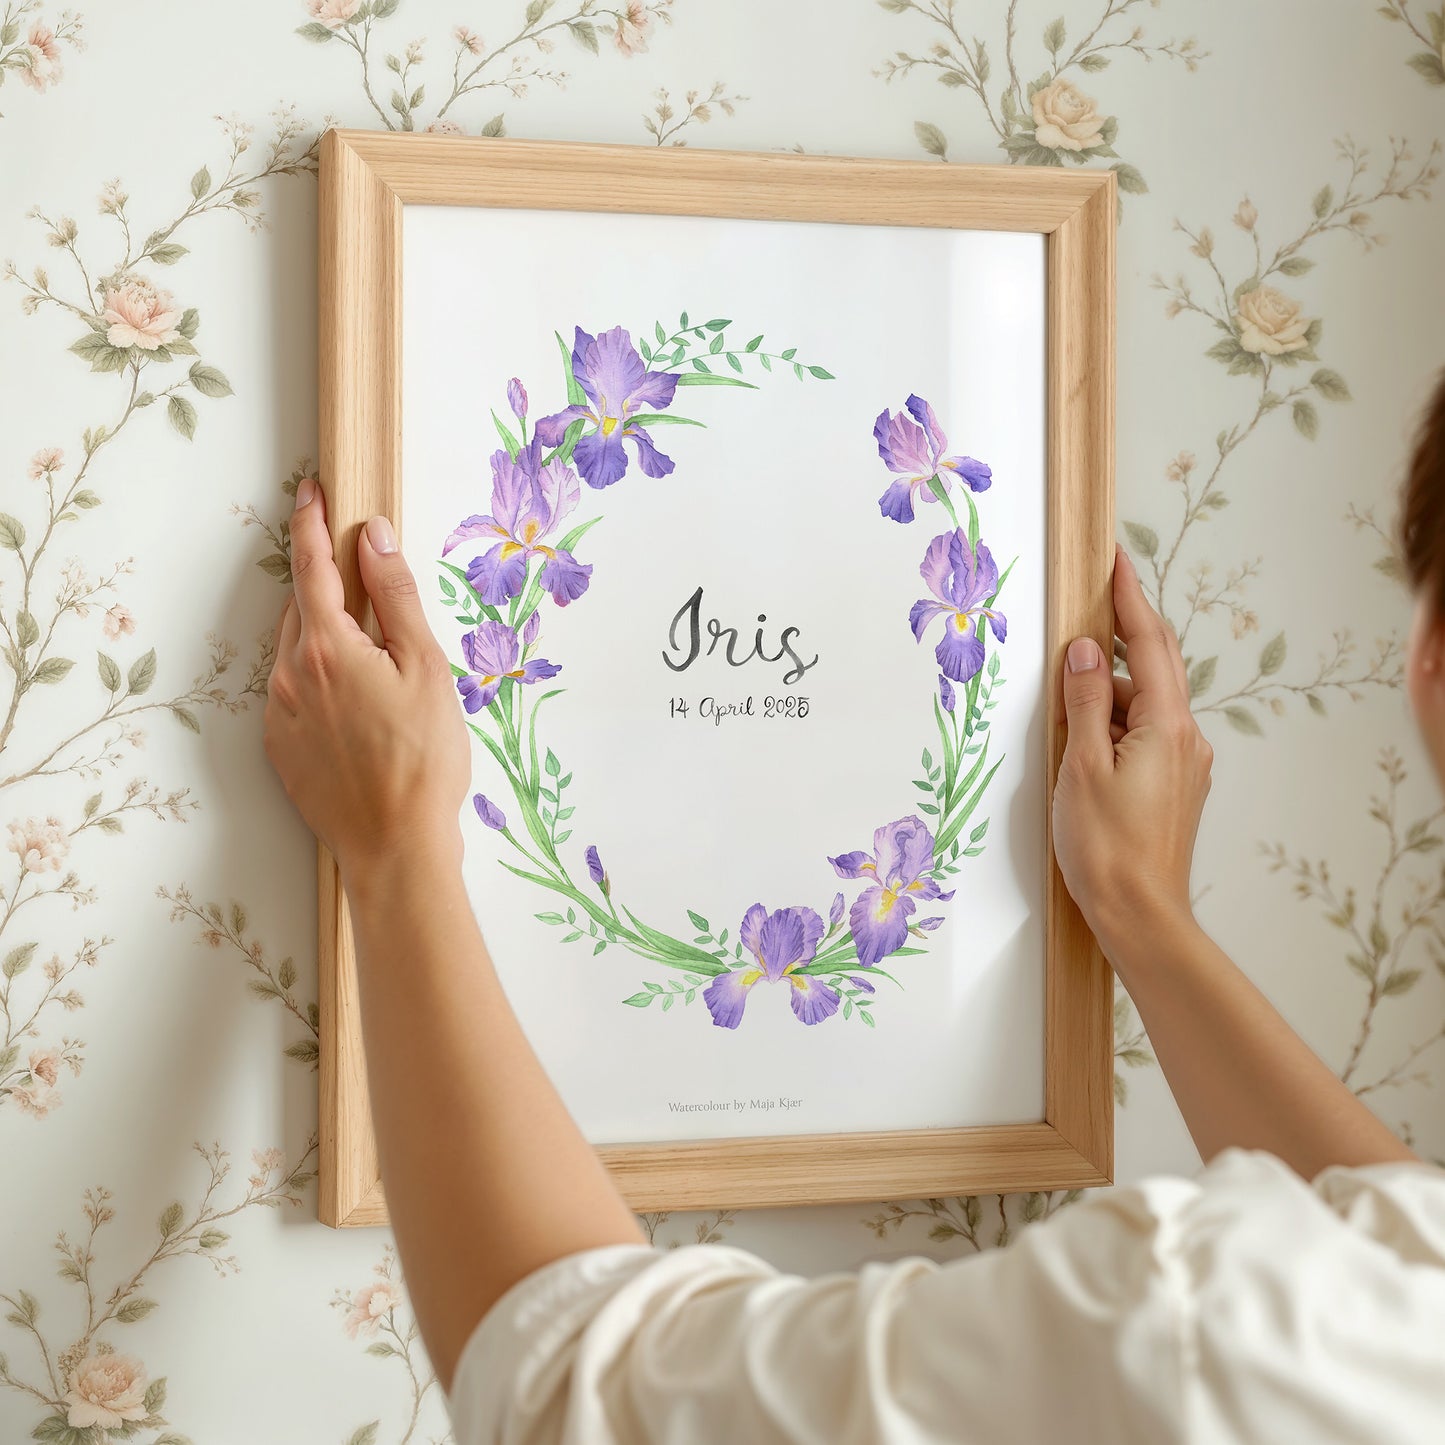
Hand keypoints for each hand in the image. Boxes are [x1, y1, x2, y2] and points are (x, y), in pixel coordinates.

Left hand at [263, 480, 469, 884]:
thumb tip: (374, 536)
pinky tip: (360, 705)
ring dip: (325, 635)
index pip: (309, 565)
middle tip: (365, 580)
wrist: (396, 845)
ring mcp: (280, 714)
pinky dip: (320, 679)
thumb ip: (397, 597)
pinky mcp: (281, 748)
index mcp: (326, 647)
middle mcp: (289, 674)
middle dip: (326, 584)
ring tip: (375, 657)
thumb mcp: (426, 667)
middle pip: (302, 607)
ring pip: (297, 651)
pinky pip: (294, 692)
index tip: (311, 491)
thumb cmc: (423, 758)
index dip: (310, 521)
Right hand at [1052, 546, 1212, 956]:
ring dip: (1110, 693)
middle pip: (1154, 669)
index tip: (1115, 562)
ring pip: (1145, 706)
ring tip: (1068, 701)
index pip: (1150, 644)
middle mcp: (1186, 739)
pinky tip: (1085, 739)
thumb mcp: (1083, 765)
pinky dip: (1115, 723)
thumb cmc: (1107, 848)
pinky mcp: (1172, 787)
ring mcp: (1183, 765)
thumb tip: (1085, 650)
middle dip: (1122, 637)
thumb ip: (1085, 700)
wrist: (1140, 915)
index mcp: (1167, 726)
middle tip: (1090, 607)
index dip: (1129, 599)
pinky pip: (1144, 735)